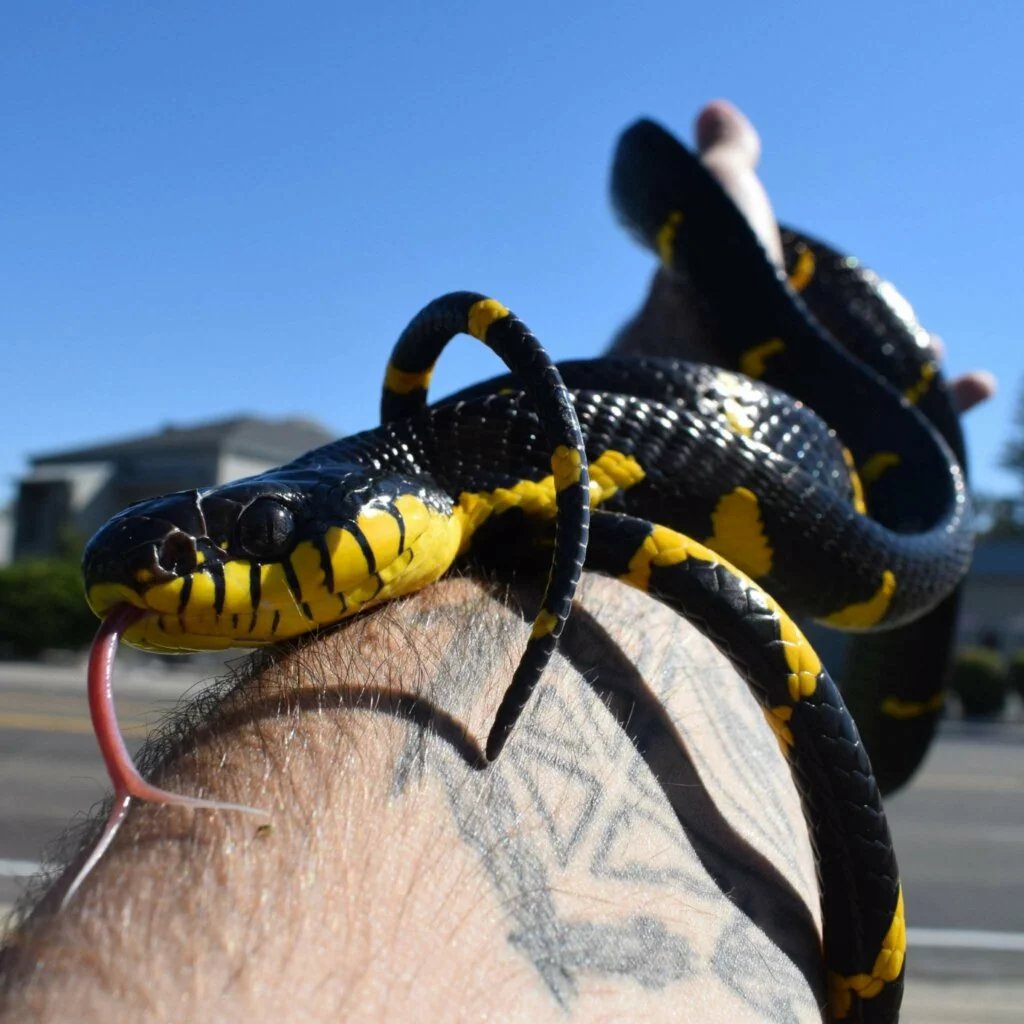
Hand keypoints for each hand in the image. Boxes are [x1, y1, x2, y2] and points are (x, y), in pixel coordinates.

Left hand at [614, 98, 996, 414]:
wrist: (711, 394)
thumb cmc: (709, 294)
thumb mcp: (718, 205)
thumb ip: (725, 166)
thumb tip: (716, 115)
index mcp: (728, 323)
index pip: (780, 306)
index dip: (814, 292)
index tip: (846, 282)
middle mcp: (749, 375)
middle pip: (820, 352)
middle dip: (866, 340)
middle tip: (911, 332)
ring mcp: (782, 418)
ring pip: (849, 395)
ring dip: (898, 375)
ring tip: (932, 356)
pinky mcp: (816, 453)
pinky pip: (886, 442)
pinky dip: (937, 412)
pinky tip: (976, 387)